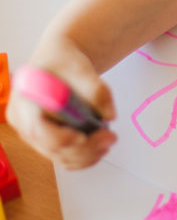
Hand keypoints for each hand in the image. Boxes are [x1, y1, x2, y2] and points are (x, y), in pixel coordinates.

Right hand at [7, 40, 116, 169]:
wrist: (59, 62)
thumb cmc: (65, 62)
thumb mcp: (82, 69)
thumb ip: (97, 90)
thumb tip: (109, 115)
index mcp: (25, 100)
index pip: (37, 128)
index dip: (59, 138)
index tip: (82, 137)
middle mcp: (24, 122)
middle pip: (51, 147)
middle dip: (84, 148)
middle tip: (110, 137)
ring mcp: (34, 134)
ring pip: (59, 156)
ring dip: (88, 155)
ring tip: (110, 140)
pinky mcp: (47, 141)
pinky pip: (64, 157)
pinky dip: (84, 157)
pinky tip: (101, 147)